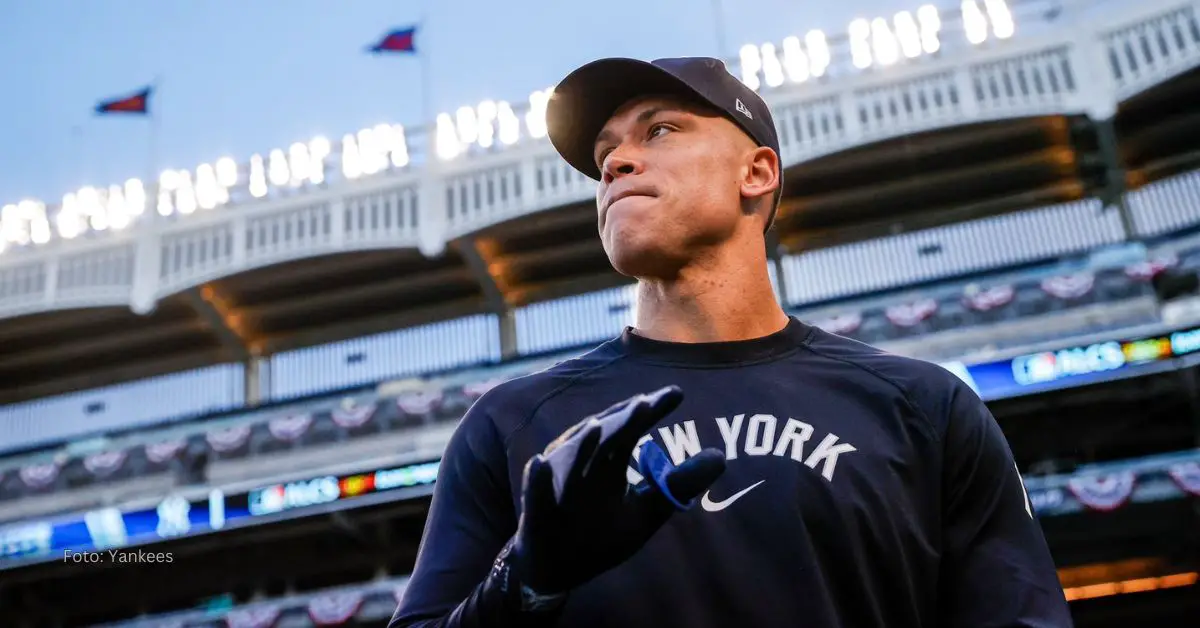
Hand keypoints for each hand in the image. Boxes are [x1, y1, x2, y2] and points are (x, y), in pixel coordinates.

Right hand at [510, 386, 725, 595]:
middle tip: (645, 404)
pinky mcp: (536, 514)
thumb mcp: (646, 511)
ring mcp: (558, 488)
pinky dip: (537, 481)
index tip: (677, 394)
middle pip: (603, 438)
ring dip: (581, 443)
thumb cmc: (601, 533)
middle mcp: (582, 466)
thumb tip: (720, 457)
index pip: (631, 429)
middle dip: (621, 421)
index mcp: (608, 462)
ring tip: (598, 426)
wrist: (556, 567)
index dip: (651, 410)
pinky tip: (540, 464)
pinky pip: (535, 497)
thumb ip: (678, 485)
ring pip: (569, 460)